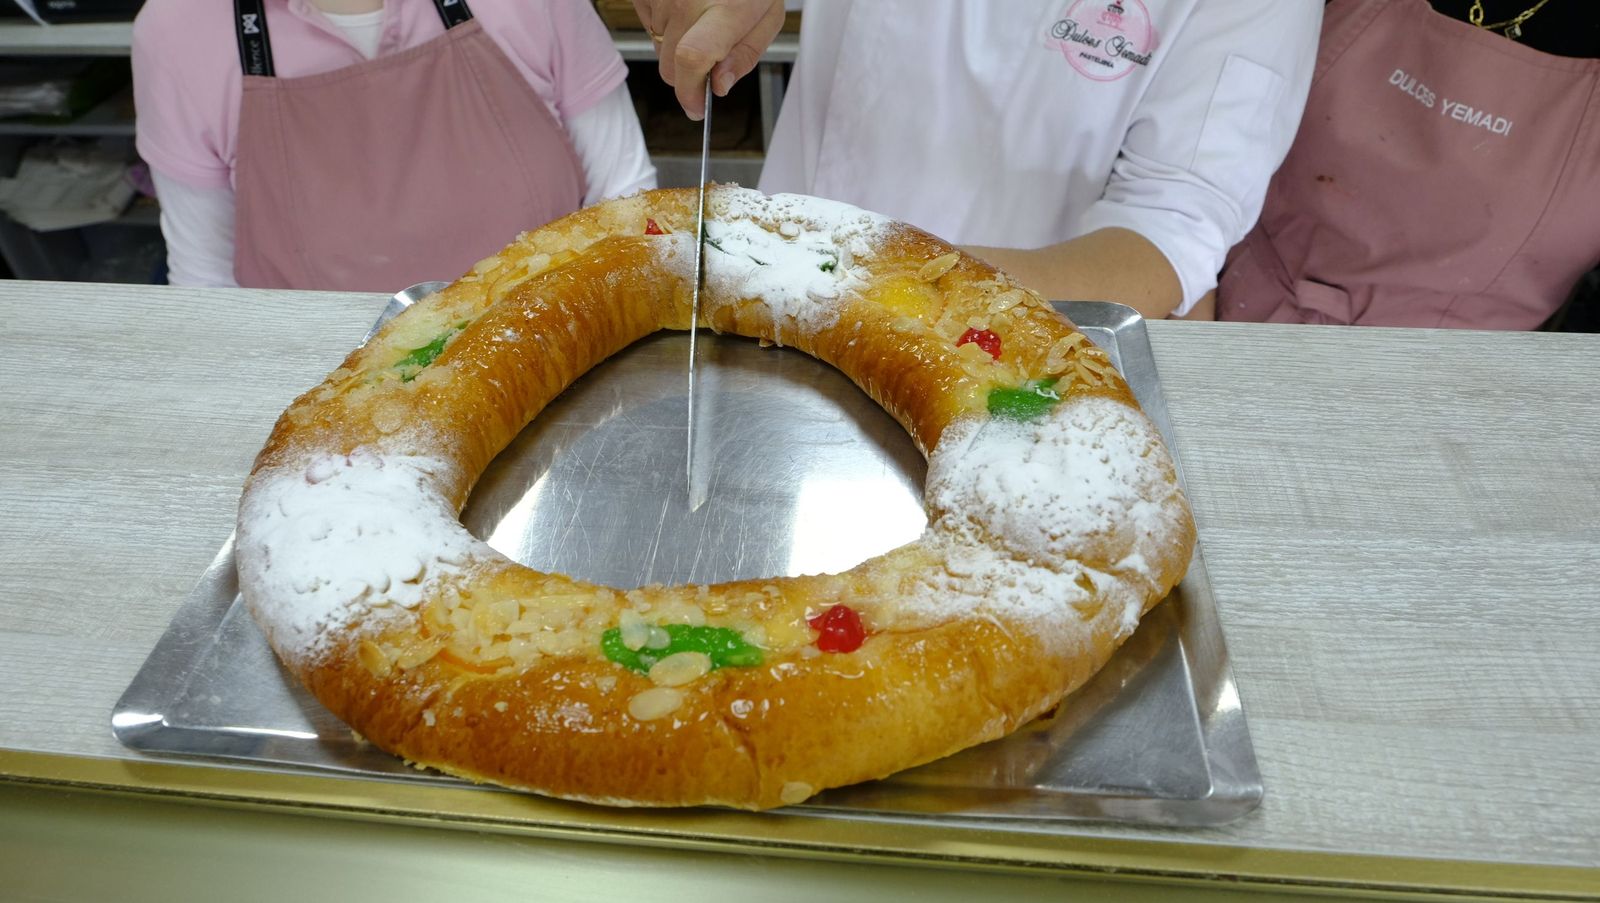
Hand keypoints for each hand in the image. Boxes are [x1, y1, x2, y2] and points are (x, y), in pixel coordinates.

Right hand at [633, 0, 784, 119]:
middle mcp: (687, 0)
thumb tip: (719, 86)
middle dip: (687, 76)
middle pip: (669, 66)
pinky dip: (664, 23)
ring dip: (676, 45)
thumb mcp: (768, 16)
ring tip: (700, 18)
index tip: (697, 107)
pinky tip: (684, 7)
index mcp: (725, 10)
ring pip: (658, 47)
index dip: (689, 91)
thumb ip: (745, 55)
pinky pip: (647, 23)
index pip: (692, 60)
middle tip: (709, 58)